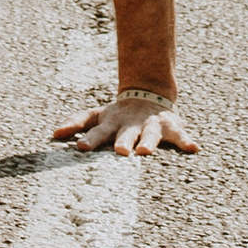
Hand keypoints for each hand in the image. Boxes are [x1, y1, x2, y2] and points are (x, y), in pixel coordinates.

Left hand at [54, 88, 197, 155]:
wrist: (148, 95)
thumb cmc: (118, 115)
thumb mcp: (97, 116)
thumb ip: (76, 123)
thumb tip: (53, 134)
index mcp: (111, 123)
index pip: (97, 132)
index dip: (89, 140)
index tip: (80, 148)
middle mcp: (131, 125)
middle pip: (126, 133)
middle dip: (123, 142)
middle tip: (120, 151)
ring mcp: (151, 125)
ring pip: (151, 134)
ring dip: (149, 141)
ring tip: (147, 151)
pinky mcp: (171, 127)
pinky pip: (180, 136)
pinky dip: (187, 141)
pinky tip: (193, 148)